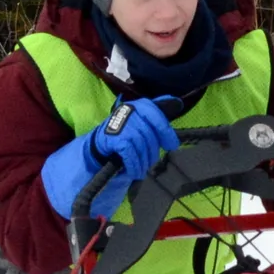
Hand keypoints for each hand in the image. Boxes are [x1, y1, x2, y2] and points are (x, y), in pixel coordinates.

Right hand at [40, 100, 178, 222]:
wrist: (97, 146)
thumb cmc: (123, 135)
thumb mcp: (140, 123)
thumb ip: (155, 114)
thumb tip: (176, 102)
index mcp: (139, 106)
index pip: (156, 114)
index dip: (165, 131)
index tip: (172, 145)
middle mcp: (130, 111)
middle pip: (149, 134)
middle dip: (152, 152)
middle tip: (150, 162)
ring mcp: (121, 124)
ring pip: (141, 144)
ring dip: (143, 161)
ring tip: (142, 169)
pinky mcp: (114, 137)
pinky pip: (130, 152)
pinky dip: (134, 164)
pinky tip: (134, 171)